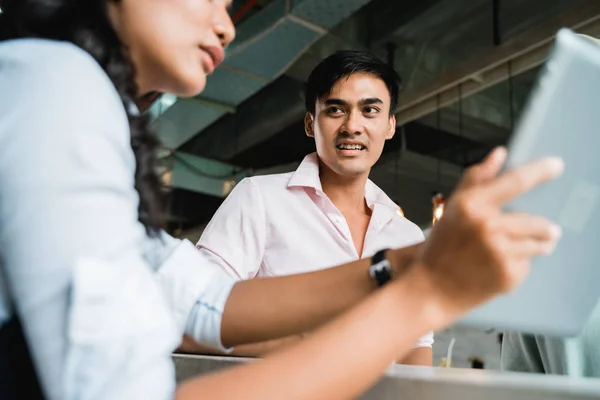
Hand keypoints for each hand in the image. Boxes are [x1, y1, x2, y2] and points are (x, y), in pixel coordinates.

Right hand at [414, 147, 563, 322]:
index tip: (556, 166)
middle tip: (538, 231)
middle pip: (537, 221)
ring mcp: (500, 252)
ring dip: (537, 245)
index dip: (540, 171)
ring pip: (539, 244)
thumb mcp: (453, 208)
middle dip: (543, 227)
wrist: (431, 289)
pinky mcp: (508, 275)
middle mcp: (488, 227)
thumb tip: (500, 154)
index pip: (515, 181)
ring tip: (514, 250)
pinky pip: (528, 264)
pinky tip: (500, 266)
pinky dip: (519, 264)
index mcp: (472, 205)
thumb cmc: (440, 248)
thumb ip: (477, 179)